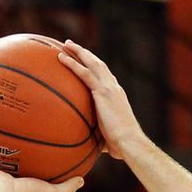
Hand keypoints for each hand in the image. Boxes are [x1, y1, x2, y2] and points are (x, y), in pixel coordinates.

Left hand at [57, 40, 144, 158]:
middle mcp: (114, 87)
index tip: (85, 60)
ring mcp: (109, 88)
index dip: (94, 66)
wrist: (129, 142)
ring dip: (78, 52)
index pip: (104, 76)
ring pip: (91, 63)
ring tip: (65, 44)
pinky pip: (84, 73)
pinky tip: (61, 57)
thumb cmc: (121, 146)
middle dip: (85, 53)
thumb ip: (98, 137)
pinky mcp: (102, 92)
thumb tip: (87, 147)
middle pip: (97, 64)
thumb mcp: (108, 139)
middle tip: (72, 46)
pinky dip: (72, 63)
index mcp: (116, 96)